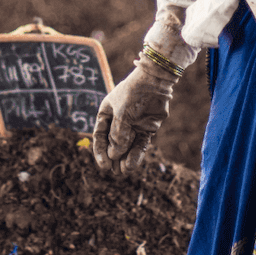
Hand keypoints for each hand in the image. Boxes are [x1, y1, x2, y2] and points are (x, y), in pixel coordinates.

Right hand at [92, 54, 175, 174]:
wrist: (155, 83)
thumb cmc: (133, 95)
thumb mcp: (121, 115)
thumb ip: (118, 136)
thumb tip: (114, 156)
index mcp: (107, 113)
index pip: (100, 135)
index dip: (101, 151)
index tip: (104, 165)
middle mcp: (119, 120)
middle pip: (113, 143)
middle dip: (113, 157)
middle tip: (113, 171)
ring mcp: (133, 125)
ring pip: (127, 146)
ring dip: (124, 158)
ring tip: (123, 171)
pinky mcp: (146, 128)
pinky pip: (140, 144)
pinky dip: (136, 154)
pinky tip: (131, 164)